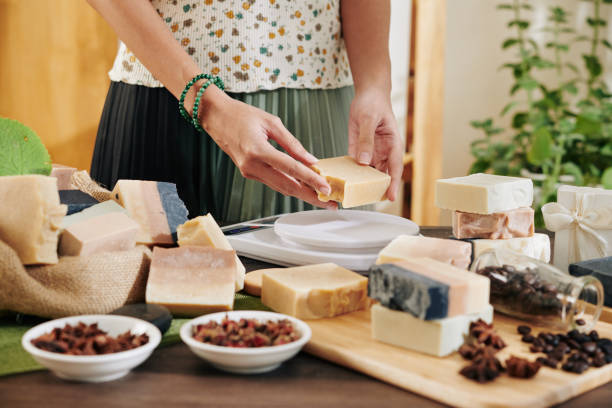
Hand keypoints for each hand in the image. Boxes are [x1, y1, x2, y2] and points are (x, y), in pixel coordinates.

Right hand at [197, 86, 335, 208]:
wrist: (215, 117)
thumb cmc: (241, 115)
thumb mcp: (271, 122)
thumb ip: (292, 143)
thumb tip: (311, 160)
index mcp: (258, 150)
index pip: (291, 169)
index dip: (311, 180)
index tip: (326, 187)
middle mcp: (252, 166)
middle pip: (288, 187)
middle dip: (311, 196)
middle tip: (330, 202)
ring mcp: (249, 172)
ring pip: (281, 188)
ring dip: (302, 194)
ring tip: (321, 198)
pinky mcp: (249, 173)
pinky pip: (274, 182)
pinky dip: (290, 185)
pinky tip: (304, 186)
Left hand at [348, 89, 402, 200]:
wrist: (367, 94)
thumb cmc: (373, 103)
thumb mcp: (368, 119)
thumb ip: (366, 140)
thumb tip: (364, 162)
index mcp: (392, 145)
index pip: (394, 169)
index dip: (393, 184)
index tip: (390, 198)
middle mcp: (383, 152)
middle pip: (381, 175)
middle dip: (375, 188)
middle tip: (365, 200)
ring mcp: (371, 152)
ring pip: (368, 173)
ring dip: (361, 183)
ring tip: (352, 195)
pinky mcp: (359, 150)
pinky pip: (355, 165)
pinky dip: (350, 173)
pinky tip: (343, 181)